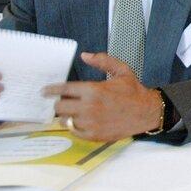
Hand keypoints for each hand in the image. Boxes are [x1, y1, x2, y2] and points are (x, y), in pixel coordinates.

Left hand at [44, 52, 161, 141]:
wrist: (146, 112)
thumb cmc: (133, 91)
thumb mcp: (121, 71)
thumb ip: (103, 61)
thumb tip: (85, 55)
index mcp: (93, 90)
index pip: (64, 90)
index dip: (51, 90)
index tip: (44, 91)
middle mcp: (89, 107)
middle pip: (59, 107)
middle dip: (58, 104)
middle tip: (61, 102)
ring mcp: (90, 123)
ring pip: (65, 121)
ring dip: (66, 116)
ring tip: (73, 112)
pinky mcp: (93, 135)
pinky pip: (74, 131)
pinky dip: (75, 126)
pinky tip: (81, 121)